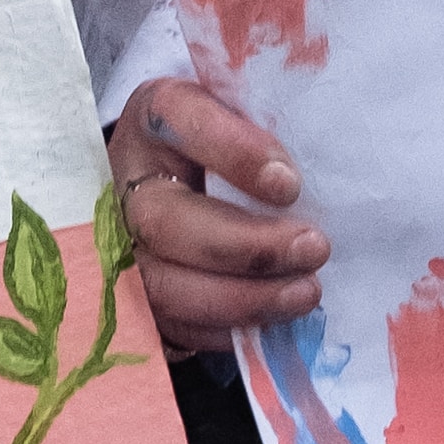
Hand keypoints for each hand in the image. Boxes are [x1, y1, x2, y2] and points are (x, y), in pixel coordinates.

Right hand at [109, 77, 328, 359]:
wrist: (178, 186)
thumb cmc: (227, 145)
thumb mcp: (244, 117)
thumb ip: (269, 130)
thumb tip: (325, 175)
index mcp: (154, 115)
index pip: (178, 118)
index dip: (232, 153)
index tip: (289, 184)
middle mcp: (126, 180)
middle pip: (165, 222)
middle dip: (247, 246)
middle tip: (314, 248)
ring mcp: (118, 245)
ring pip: (166, 286)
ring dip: (243, 298)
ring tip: (306, 292)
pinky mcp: (133, 297)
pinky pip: (173, 327)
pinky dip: (229, 328)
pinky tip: (275, 317)